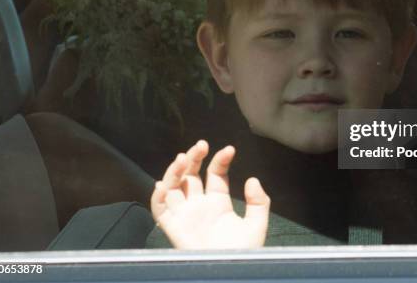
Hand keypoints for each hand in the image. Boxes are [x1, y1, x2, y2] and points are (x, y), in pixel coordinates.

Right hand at [151, 140, 269, 248]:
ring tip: (183, 157)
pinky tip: (164, 183)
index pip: (215, 175)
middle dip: (194, 158)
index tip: (229, 150)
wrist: (230, 272)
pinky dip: (157, 196)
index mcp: (219, 204)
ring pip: (174, 187)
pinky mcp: (173, 228)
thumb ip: (258, 202)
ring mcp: (185, 215)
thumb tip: (253, 180)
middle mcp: (199, 207)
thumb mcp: (256, 225)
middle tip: (201, 145)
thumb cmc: (243, 254)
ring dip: (175, 171)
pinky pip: (160, 210)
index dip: (220, 160)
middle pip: (191, 176)